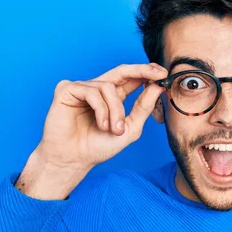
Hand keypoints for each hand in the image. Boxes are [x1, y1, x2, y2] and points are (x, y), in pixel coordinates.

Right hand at [35, 63, 167, 170]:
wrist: (74, 160)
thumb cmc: (98, 146)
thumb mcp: (130, 128)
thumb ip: (143, 108)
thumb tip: (158, 86)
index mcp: (113, 97)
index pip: (131, 78)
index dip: (147, 73)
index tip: (164, 74)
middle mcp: (97, 88)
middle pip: (122, 70)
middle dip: (142, 70)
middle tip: (158, 74)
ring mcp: (82, 88)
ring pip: (108, 87)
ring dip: (116, 110)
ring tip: (114, 130)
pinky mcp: (67, 90)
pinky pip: (91, 92)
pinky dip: (101, 110)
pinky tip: (101, 125)